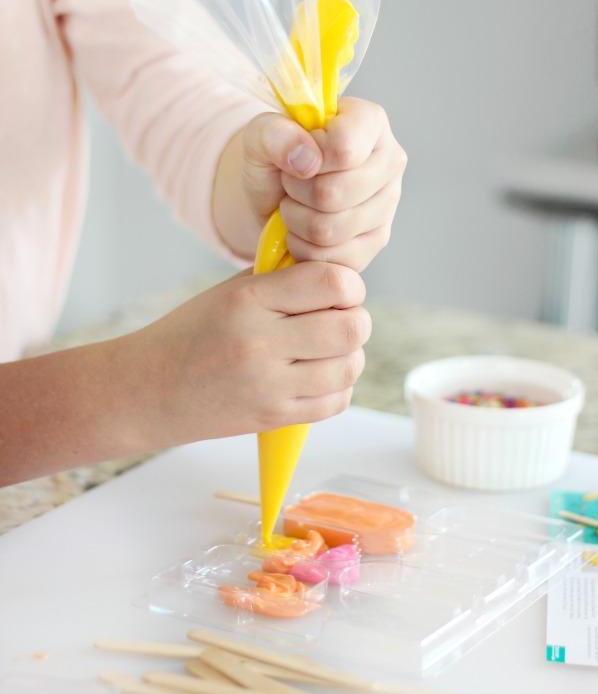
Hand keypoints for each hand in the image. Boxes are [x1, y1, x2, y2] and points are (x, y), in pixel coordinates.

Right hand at [126, 262, 370, 446]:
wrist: (146, 390)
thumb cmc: (190, 333)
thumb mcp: (229, 291)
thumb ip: (283, 279)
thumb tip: (338, 275)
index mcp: (248, 300)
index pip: (332, 283)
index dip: (349, 285)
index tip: (339, 290)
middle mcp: (260, 342)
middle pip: (351, 328)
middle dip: (355, 320)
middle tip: (338, 319)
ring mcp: (267, 386)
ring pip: (349, 367)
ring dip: (349, 355)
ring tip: (327, 349)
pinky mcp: (272, 418)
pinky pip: (336, 402)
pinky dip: (337, 386)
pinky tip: (318, 376)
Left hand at [241, 97, 406, 270]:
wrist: (276, 191)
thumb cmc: (276, 156)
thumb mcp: (261, 135)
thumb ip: (275, 134)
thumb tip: (307, 160)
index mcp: (369, 121)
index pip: (343, 149)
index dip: (308, 158)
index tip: (298, 154)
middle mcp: (389, 161)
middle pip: (335, 194)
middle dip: (296, 192)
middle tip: (290, 183)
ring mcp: (388, 205)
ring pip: (331, 230)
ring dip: (296, 220)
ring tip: (294, 204)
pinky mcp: (377, 242)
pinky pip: (333, 260)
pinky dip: (304, 248)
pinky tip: (302, 229)